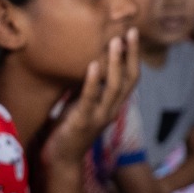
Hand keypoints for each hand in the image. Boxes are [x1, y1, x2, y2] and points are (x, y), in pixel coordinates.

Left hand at [41, 28, 138, 169]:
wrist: (60, 160)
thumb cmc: (68, 130)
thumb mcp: (80, 104)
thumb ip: (88, 88)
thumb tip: (88, 64)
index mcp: (112, 105)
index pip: (130, 78)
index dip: (133, 57)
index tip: (132, 36)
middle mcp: (111, 110)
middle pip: (129, 79)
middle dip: (131, 54)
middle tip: (130, 32)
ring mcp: (99, 117)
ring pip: (114, 87)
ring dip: (115, 63)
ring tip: (114, 42)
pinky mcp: (82, 122)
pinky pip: (90, 98)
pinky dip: (92, 81)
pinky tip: (92, 65)